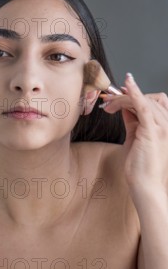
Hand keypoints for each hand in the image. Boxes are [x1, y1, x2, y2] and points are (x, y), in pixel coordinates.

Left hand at [100, 73, 167, 195]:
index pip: (154, 101)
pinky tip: (127, 84)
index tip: (117, 94)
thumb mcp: (135, 136)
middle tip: (106, 102)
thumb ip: (132, 120)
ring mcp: (163, 127)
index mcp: (166, 125)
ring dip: (122, 99)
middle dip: (125, 97)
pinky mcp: (152, 131)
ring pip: (143, 101)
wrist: (144, 183)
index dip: (136, 94)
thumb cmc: (140, 164)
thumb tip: (123, 106)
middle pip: (148, 98)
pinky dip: (135, 93)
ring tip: (106, 105)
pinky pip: (144, 107)